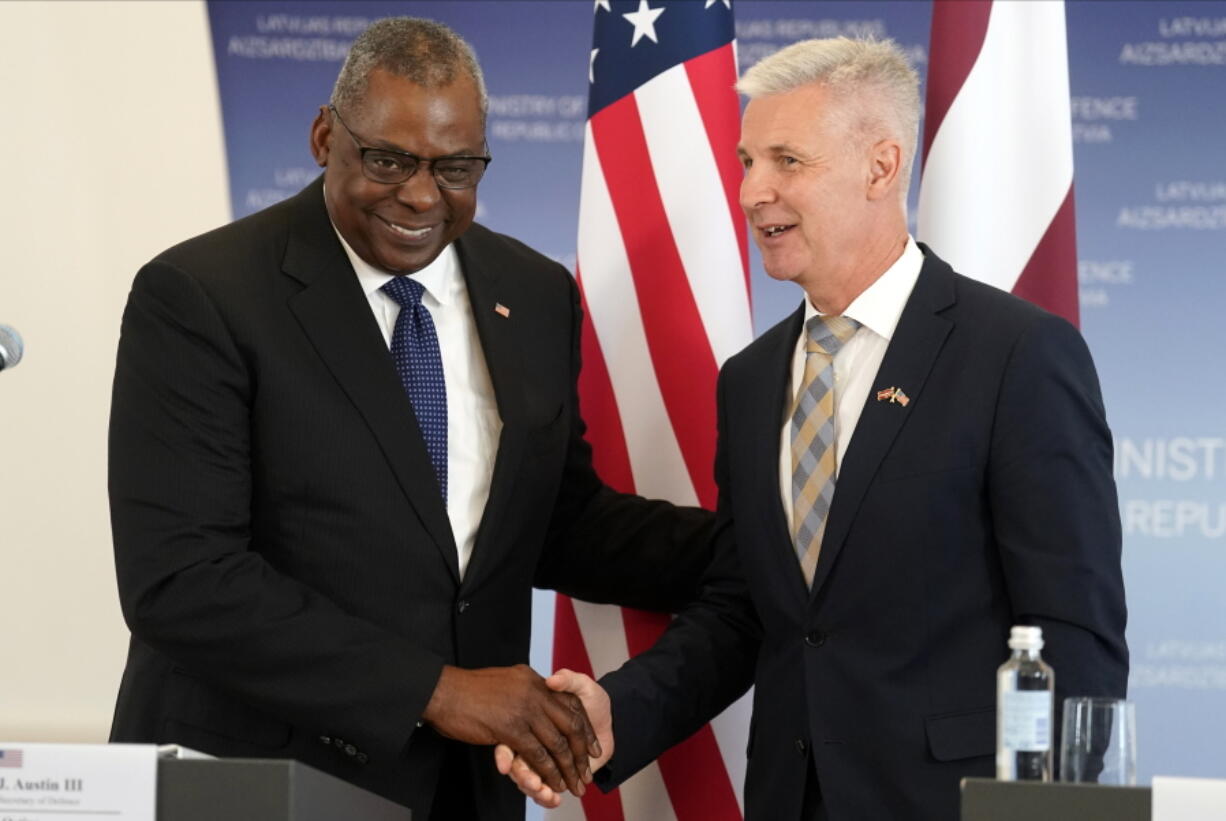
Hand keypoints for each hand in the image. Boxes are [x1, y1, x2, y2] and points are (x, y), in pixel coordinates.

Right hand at [422, 664, 600, 795]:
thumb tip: (543, 694)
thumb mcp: (507, 680)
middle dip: (582, 750)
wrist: (442, 689)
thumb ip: (527, 688)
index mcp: (534, 681)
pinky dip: (548, 772)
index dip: (584, 727)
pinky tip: (552, 784)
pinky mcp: (511, 729)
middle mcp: (535, 692)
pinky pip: (538, 754)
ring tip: (575, 784)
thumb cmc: (469, 688)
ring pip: (557, 743)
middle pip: (571, 724)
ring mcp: (524, 709)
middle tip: (589, 769)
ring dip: (568, 767)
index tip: (592, 746)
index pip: (571, 704)